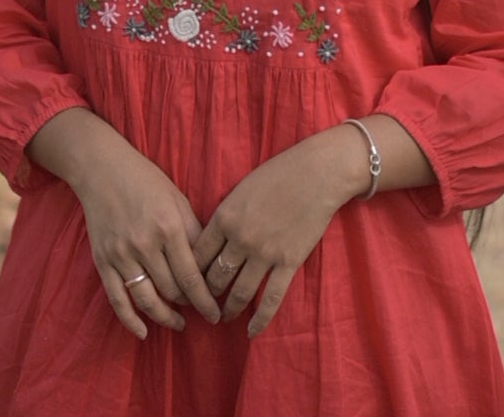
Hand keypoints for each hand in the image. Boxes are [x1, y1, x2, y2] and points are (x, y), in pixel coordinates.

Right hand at [73, 135, 221, 340]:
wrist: (102, 170)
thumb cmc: (146, 181)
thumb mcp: (177, 199)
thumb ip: (194, 232)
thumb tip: (209, 267)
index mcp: (168, 227)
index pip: (191, 277)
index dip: (205, 301)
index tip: (215, 314)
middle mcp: (145, 244)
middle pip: (172, 291)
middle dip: (188, 306)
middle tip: (199, 311)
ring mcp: (121, 255)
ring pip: (147, 300)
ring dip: (165, 318)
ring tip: (178, 323)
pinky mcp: (103, 261)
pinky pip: (117, 300)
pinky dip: (131, 321)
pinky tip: (144, 332)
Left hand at [192, 131, 362, 337]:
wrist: (316, 173)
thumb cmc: (277, 174)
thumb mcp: (241, 189)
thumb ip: (226, 216)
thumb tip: (212, 241)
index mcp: (225, 217)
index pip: (198, 255)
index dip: (191, 273)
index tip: (188, 284)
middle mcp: (240, 238)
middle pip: (215, 277)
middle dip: (207, 295)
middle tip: (204, 305)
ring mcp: (265, 253)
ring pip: (240, 292)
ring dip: (229, 309)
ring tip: (224, 318)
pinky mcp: (288, 263)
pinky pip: (271, 299)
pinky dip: (259, 319)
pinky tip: (251, 331)